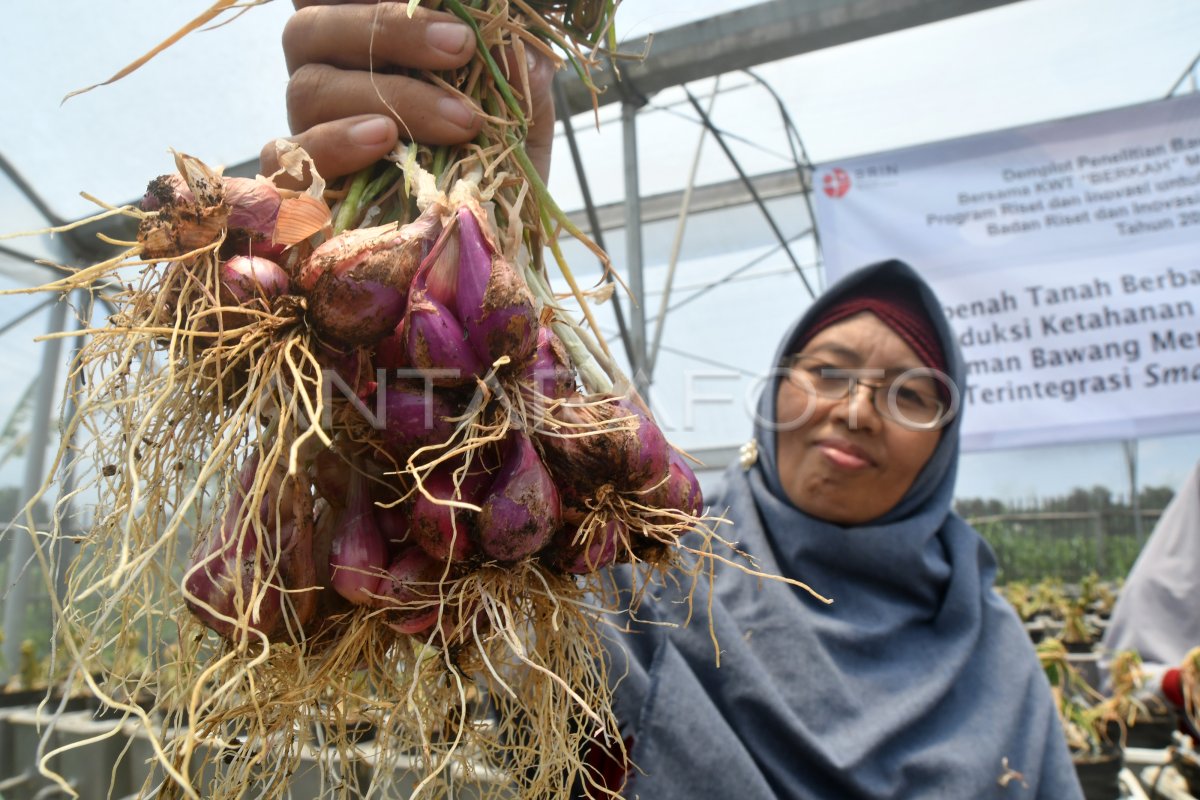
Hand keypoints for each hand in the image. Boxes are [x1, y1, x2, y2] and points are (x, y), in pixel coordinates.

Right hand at [260, 1, 555, 182]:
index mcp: (366, 46)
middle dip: (389, 28)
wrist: (484, 258)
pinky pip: (287, 158)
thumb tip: (510, 41)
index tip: (448, 13)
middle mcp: (326, 79)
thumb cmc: (494, 175)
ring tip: (451, 118)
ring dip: (382, 94)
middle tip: (460, 46)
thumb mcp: (521, 124)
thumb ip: (517, 78)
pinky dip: (334, 143)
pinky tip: (383, 140)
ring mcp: (308, 132)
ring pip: (306, 88)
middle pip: (312, 27)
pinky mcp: (301, 188)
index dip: (374, 0)